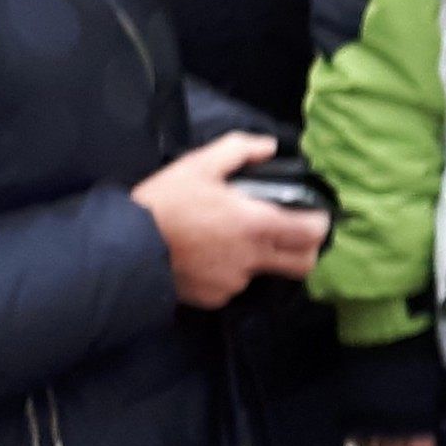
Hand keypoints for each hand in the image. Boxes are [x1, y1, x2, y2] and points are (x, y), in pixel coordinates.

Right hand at [130, 133, 328, 308]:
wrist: (126, 247)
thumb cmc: (165, 203)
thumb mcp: (200, 165)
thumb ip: (240, 150)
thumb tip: (269, 147)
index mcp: (256, 224)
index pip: (312, 233)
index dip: (319, 224)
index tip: (312, 215)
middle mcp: (252, 258)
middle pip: (302, 264)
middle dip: (305, 250)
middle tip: (290, 234)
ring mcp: (234, 283)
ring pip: (262, 274)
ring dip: (257, 259)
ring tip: (227, 240)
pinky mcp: (214, 298)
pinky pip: (232, 286)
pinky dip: (227, 273)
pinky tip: (205, 256)